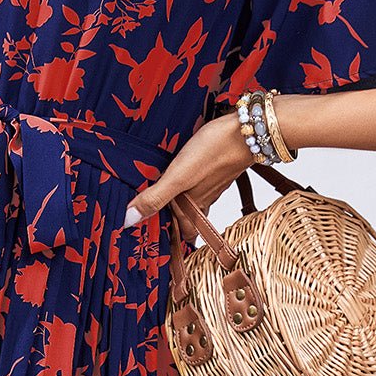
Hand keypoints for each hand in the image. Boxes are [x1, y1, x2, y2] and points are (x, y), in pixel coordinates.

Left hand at [123, 109, 255, 241]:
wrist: (247, 131)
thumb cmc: (214, 151)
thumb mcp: (178, 177)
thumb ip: (155, 198)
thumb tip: (129, 221)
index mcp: (192, 206)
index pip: (182, 235)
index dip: (170, 241)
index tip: (152, 244)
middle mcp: (203, 200)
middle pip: (189, 222)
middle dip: (175, 226)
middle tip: (154, 224)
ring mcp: (212, 186)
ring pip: (195, 204)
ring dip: (181, 207)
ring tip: (163, 204)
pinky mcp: (216, 171)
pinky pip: (202, 188)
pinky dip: (191, 189)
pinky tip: (184, 179)